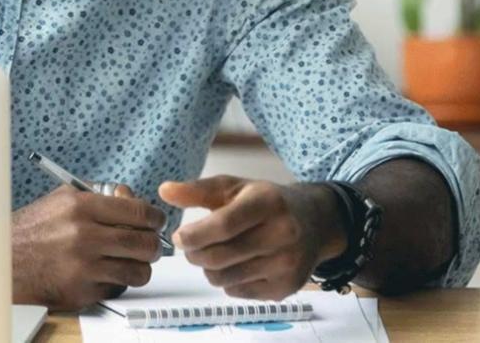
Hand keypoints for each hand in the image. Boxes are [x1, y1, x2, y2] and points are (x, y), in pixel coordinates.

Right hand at [12, 184, 165, 310]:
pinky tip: (106, 272)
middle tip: (150, 244)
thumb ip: (100, 195)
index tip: (156, 221)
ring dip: (140, 266)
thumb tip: (132, 198)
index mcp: (81, 207)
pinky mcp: (81, 292)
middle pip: (144, 243)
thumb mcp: (63, 198)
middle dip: (153, 245)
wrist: (4, 260)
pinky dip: (117, 282)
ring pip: (138, 271)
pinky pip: (117, 288)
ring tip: (132, 260)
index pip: (139, 212)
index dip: (155, 218)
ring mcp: (83, 267)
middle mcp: (84, 236)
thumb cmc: (35, 228)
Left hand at [159, 175, 346, 299]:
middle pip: (219, 257)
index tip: (178, 236)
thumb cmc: (267, 202)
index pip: (223, 225)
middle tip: (190, 246)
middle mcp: (283, 234)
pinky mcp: (285, 288)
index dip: (194, 235)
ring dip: (209, 268)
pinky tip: (237, 264)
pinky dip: (227, 280)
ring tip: (215, 253)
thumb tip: (164, 191)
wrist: (315, 222)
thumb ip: (198, 190)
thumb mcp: (235, 187)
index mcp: (268, 203)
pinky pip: (237, 292)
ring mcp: (286, 264)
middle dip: (194, 254)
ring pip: (223, 278)